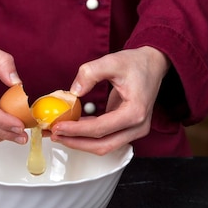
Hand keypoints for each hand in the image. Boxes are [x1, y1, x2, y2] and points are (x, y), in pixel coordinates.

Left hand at [50, 46, 169, 154]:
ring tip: (58, 134)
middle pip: (102, 145)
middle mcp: (138, 126)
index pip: (101, 128)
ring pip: (104, 146)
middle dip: (75, 142)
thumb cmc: (136, 63)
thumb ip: (90, 73)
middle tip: (53, 134)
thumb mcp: (112, 61)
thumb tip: (73, 92)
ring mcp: (135, 130)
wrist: (153, 64)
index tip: (57, 126)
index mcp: (135, 112)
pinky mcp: (129, 129)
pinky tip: (72, 129)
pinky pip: (106, 138)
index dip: (76, 130)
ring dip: (80, 142)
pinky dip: (88, 137)